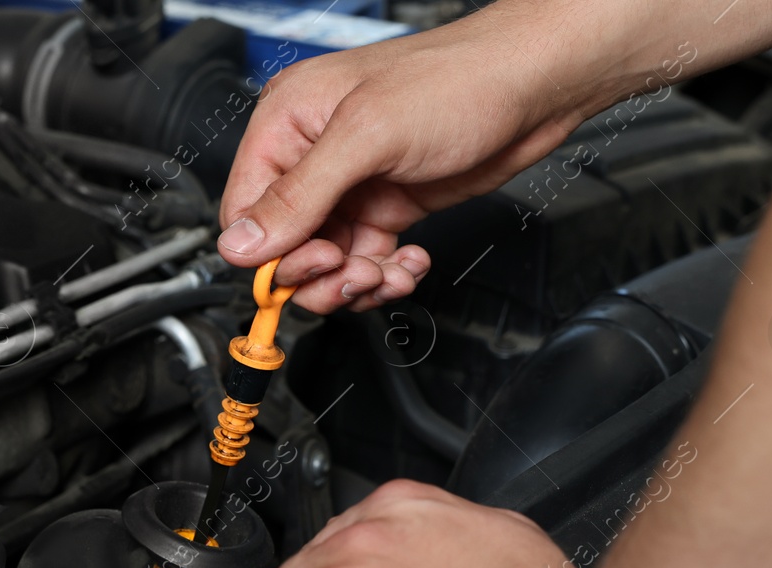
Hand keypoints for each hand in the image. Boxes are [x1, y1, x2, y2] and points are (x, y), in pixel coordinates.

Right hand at [216, 9, 593, 313]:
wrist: (531, 85)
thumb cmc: (456, 81)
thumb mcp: (367, 137)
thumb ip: (299, 195)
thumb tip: (241, 243)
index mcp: (286, 125)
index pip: (245, 211)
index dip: (272, 252)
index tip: (315, 263)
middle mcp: (311, 158)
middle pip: (283, 247)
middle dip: (319, 273)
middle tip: (355, 271)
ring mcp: (349, 187)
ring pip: (324, 264)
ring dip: (355, 282)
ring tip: (388, 271)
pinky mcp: (384, 208)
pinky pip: (363, 262)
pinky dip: (384, 276)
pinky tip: (410, 261)